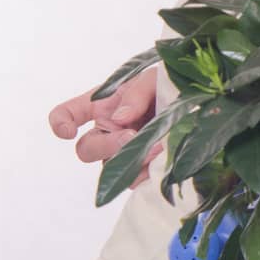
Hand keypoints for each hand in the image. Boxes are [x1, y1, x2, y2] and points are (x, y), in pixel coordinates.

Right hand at [47, 67, 160, 183]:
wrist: (198, 103)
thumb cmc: (167, 86)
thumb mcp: (152, 80)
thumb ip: (136, 93)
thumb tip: (119, 119)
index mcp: (102, 106)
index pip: (67, 114)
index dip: (60, 123)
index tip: (69, 131)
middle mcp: (107, 131)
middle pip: (86, 150)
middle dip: (106, 146)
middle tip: (131, 136)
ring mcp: (122, 151)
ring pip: (110, 168)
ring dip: (128, 161)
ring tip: (157, 147)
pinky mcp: (141, 167)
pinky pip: (132, 180)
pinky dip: (144, 174)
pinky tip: (160, 163)